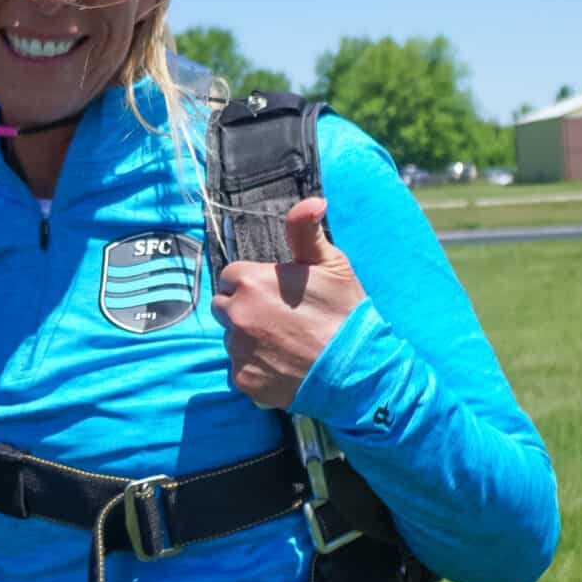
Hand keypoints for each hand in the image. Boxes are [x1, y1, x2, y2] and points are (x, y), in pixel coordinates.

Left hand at [212, 199, 367, 410]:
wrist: (357, 369)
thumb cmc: (345, 312)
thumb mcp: (331, 264)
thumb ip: (306, 230)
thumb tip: (312, 201)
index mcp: (249, 281)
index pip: (232, 276)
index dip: (254, 284)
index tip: (276, 294)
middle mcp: (235, 315)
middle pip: (224, 307)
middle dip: (244, 309)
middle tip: (280, 319)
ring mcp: (238, 350)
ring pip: (232, 340)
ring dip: (249, 340)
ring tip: (285, 345)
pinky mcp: (243, 381)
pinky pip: (241, 370)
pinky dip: (256, 369)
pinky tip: (283, 366)